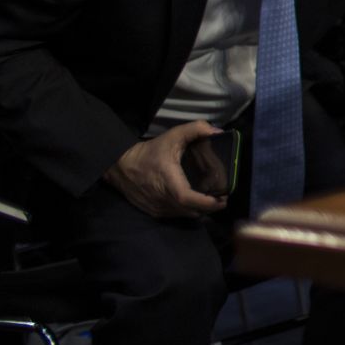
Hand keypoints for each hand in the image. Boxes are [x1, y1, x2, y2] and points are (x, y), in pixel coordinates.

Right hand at [103, 121, 228, 218]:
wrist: (121, 166)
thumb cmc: (150, 151)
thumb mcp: (173, 135)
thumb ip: (196, 129)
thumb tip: (217, 131)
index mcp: (169, 181)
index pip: (189, 199)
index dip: (207, 202)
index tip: (224, 198)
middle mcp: (163, 199)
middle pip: (192, 211)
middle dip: (211, 207)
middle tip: (223, 197)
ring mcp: (157, 208)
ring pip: (185, 215)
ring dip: (200, 210)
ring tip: (212, 199)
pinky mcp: (154, 212)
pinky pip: (176, 216)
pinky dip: (188, 211)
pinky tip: (194, 202)